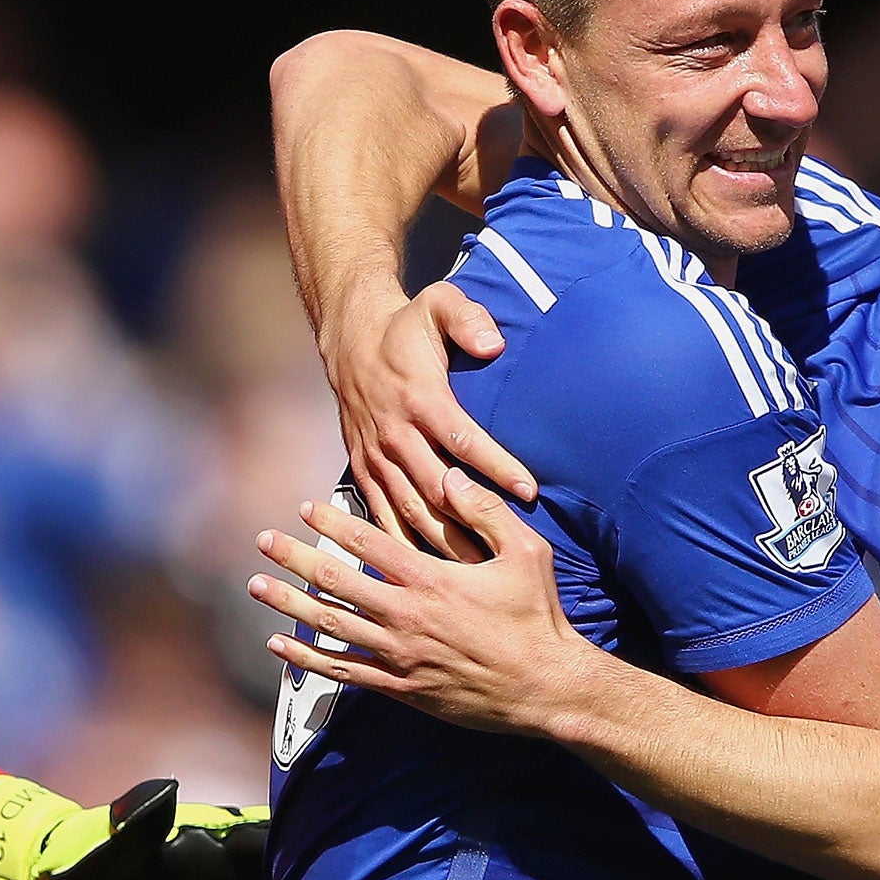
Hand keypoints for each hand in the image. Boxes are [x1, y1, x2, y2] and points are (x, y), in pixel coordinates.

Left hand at [249, 470, 591, 735]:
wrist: (545, 687)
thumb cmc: (538, 619)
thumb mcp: (526, 553)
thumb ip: (485, 512)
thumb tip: (452, 477)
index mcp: (431, 580)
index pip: (367, 543)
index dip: (332, 522)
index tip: (306, 508)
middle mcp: (405, 616)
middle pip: (334, 581)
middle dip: (293, 557)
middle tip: (264, 541)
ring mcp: (398, 655)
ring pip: (328, 625)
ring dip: (287, 603)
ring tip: (256, 587)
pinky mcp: (400, 688)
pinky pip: (341, 671)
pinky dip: (306, 657)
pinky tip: (281, 645)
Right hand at [321, 280, 533, 551]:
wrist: (350, 337)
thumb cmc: (405, 326)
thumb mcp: (438, 304)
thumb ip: (468, 318)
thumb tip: (494, 342)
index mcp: (421, 398)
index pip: (464, 439)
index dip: (498, 466)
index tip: (530, 491)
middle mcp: (396, 433)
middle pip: (437, 488)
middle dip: (471, 521)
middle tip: (504, 553)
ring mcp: (377, 455)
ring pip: (409, 509)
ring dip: (440, 542)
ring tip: (472, 574)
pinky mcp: (363, 468)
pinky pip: (382, 512)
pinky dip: (400, 543)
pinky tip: (423, 572)